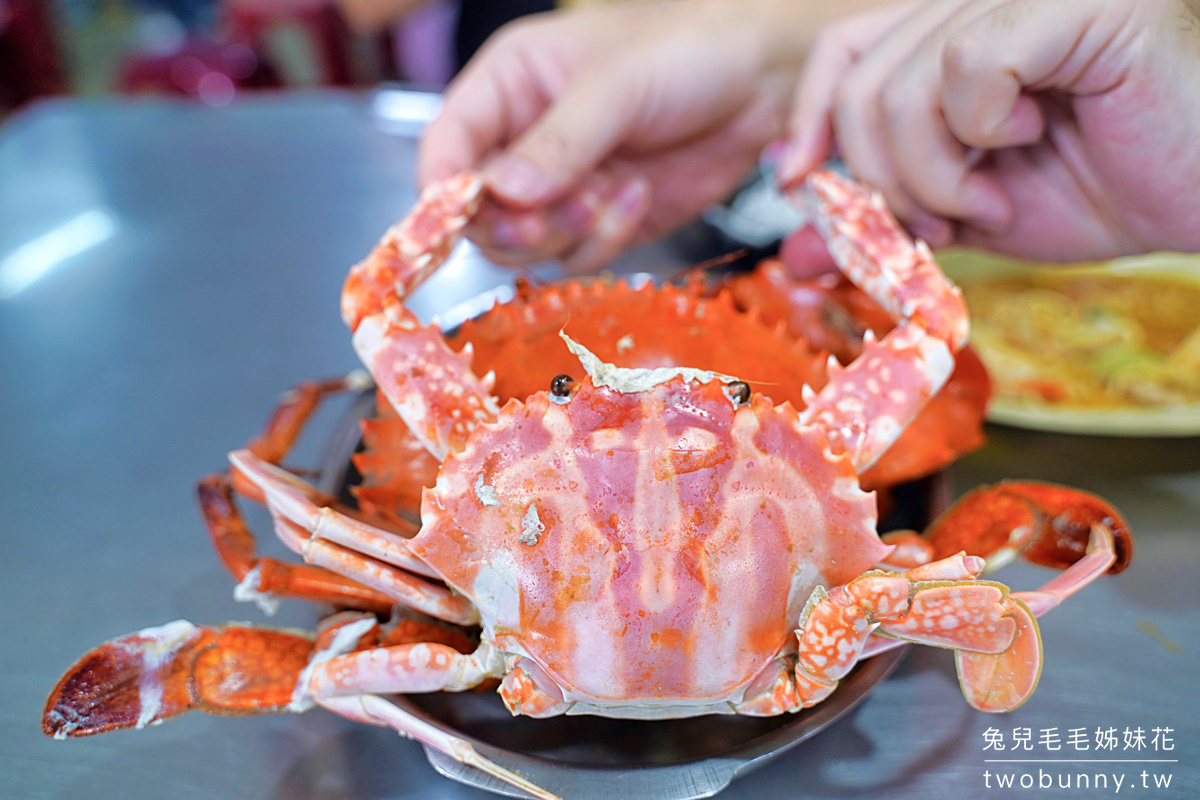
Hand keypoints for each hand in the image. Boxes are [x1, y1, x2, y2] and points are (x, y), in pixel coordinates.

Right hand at [419, 0, 887, 271]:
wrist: (764, 82)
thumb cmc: (688, 51)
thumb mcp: (617, 84)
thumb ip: (559, 139)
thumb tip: (504, 192)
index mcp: (508, 86)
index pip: (446, 146)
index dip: (444, 188)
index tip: (461, 215)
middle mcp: (525, 141)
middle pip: (478, 212)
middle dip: (515, 222)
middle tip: (556, 212)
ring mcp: (563, 187)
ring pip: (524, 245)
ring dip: (566, 233)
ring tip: (613, 192)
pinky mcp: (602, 221)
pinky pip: (576, 256)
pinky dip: (605, 241)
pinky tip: (637, 196)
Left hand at [780, 0, 1199, 260]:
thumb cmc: (1103, 188)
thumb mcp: (964, 212)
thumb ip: (883, 218)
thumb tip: (795, 255)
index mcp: (949, 31)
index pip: (840, 53)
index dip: (810, 122)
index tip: (799, 184)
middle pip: (860, 86)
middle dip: (883, 181)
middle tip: (939, 222)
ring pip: (903, 89)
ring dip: (935, 175)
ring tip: (989, 199)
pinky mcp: (1073, 3)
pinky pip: (968, 71)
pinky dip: (982, 133)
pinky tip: (1030, 140)